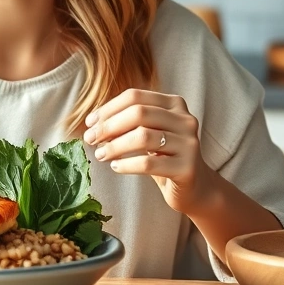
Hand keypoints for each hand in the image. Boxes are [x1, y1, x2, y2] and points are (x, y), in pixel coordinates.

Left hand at [83, 89, 212, 214]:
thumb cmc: (163, 156)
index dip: (108, 108)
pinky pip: (148, 163)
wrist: (194, 187)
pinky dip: (126, 164)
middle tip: (90, 139)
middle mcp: (185, 120)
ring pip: (143, 137)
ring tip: (100, 154)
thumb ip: (127, 121)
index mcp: (174, 104)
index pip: (135, 96)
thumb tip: (92, 122)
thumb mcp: (149, 132)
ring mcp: (189, 144)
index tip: (89, 123)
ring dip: (114, 146)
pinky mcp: (186, 168)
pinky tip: (115, 166)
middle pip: (138, 113)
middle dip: (108, 126)